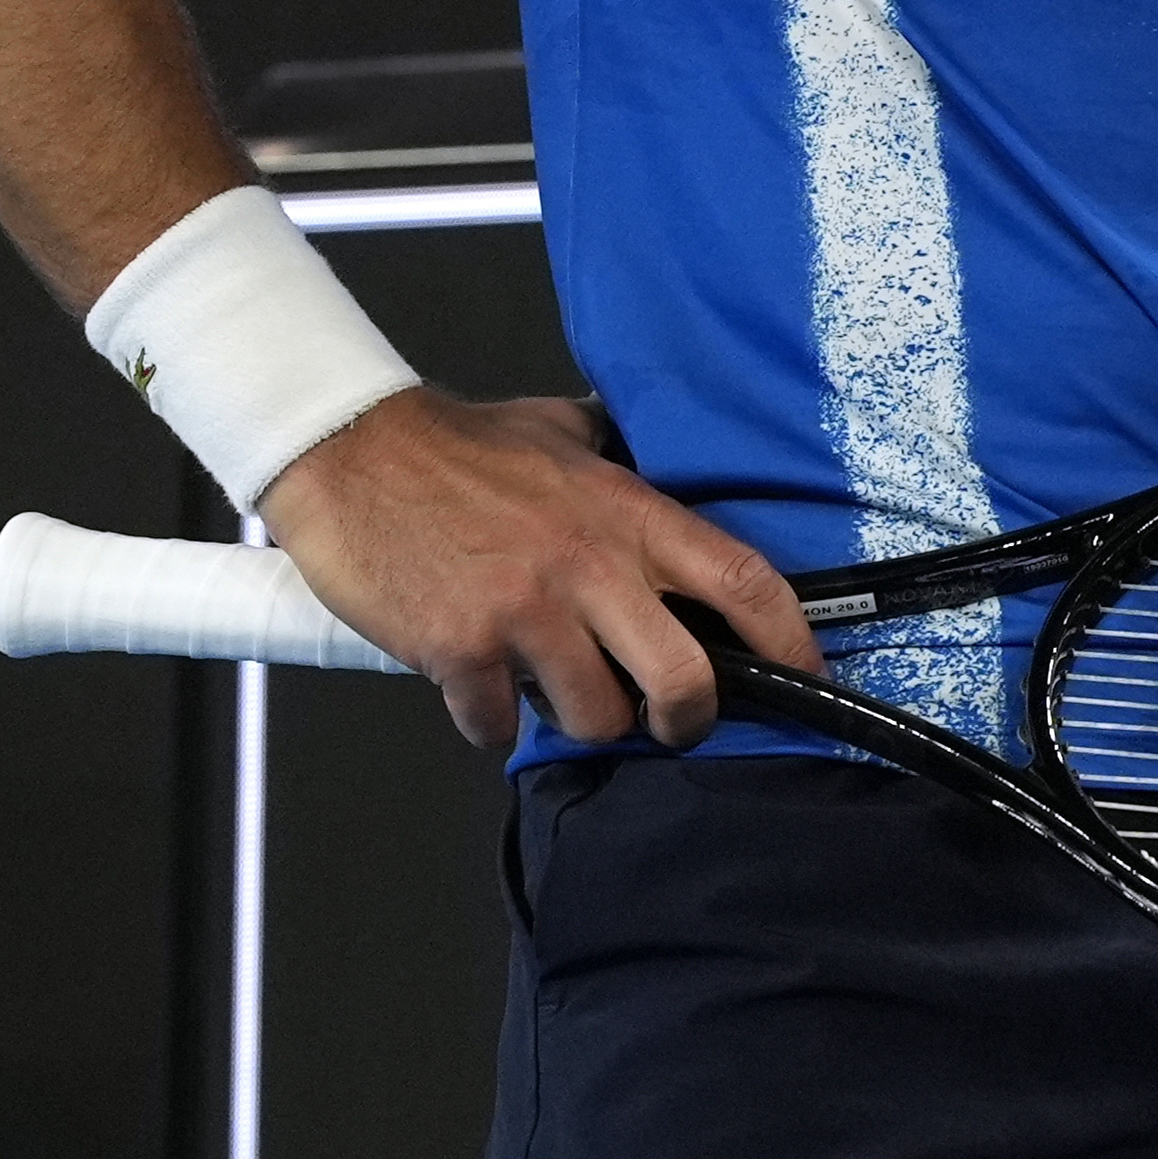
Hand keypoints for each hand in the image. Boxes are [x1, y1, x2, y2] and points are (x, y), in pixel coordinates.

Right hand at [260, 389, 819, 752]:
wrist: (349, 451)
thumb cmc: (456, 446)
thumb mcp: (564, 432)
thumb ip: (622, 459)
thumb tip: (662, 461)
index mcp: (628, 515)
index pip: (742, 579)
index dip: (790, 638)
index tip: (808, 676)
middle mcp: (590, 566)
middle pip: (684, 679)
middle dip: (688, 719)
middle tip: (670, 722)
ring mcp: (525, 612)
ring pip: (593, 716)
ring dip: (577, 717)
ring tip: (552, 687)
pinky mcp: (458, 648)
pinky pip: (497, 726)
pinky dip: (491, 722)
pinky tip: (481, 691)